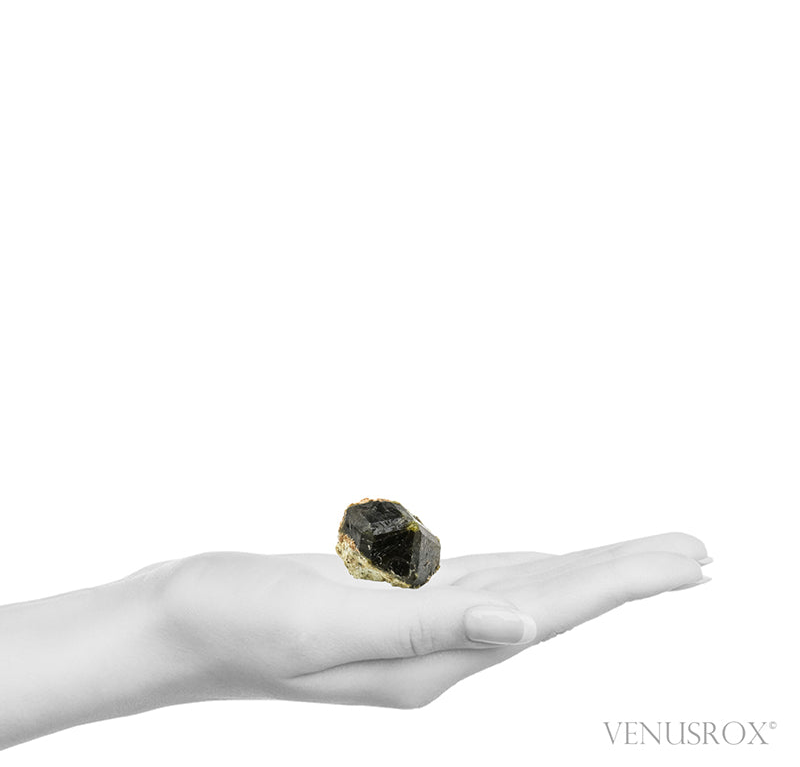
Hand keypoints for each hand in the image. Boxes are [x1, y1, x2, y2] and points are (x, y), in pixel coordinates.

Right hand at [151, 531, 710, 709]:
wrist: (183, 617)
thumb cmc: (238, 621)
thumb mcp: (327, 629)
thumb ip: (427, 630)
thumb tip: (523, 631)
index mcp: (433, 659)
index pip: (552, 613)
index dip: (624, 582)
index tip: (690, 561)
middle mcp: (439, 648)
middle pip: (555, 603)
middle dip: (627, 575)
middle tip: (697, 553)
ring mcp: (417, 625)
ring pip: (525, 590)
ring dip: (587, 570)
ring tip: (642, 559)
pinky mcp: (394, 600)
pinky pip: (481, 580)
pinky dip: (530, 567)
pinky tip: (548, 568)